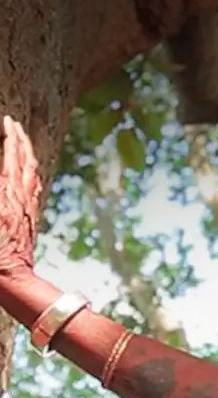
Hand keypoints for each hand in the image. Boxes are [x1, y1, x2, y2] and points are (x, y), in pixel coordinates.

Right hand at [0, 115, 42, 277]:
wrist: (9, 277)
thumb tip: (2, 175)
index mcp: (5, 191)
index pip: (10, 155)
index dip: (9, 135)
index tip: (7, 121)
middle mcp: (21, 196)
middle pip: (26, 160)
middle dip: (21, 140)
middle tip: (16, 126)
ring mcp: (29, 207)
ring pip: (33, 172)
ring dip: (28, 154)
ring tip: (23, 142)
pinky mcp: (31, 218)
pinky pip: (34, 187)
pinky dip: (31, 172)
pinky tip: (29, 172)